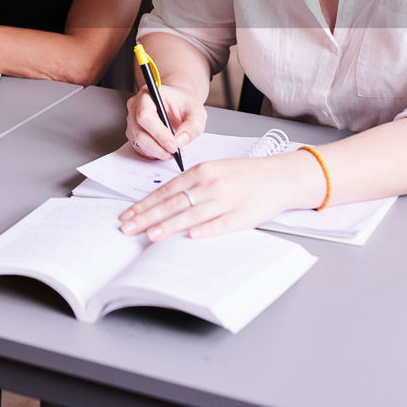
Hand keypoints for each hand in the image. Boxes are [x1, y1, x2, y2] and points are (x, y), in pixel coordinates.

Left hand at [118, 151, 320, 239]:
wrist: (278, 176)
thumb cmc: (242, 175)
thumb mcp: (213, 170)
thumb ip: (190, 184)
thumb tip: (161, 202)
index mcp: (202, 171)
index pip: (166, 190)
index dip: (145, 204)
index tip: (127, 215)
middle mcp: (211, 184)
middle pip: (174, 203)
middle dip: (147, 217)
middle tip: (128, 228)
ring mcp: (227, 200)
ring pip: (192, 214)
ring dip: (169, 225)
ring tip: (150, 235)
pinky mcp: (243, 215)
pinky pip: (221, 224)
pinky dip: (206, 230)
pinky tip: (191, 236)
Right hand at [124, 84, 206, 159]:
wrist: (178, 104)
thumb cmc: (184, 103)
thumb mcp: (197, 111)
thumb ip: (193, 125)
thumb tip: (180, 140)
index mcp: (148, 94)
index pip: (145, 116)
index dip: (159, 133)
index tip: (174, 145)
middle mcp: (135, 107)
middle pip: (139, 133)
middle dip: (159, 147)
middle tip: (176, 152)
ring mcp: (132, 121)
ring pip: (139, 143)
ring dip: (158, 152)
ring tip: (175, 151)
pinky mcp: (133, 133)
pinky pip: (140, 148)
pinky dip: (154, 154)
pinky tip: (167, 150)